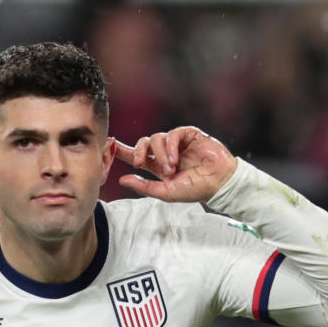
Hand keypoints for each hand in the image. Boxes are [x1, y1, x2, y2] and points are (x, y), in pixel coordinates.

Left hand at [114, 127, 237, 202]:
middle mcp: (166, 152)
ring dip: (160, 154)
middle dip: (138, 151)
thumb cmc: (195, 190)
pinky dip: (170, 146)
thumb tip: (121, 180)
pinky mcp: (188, 134)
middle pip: (143, 142)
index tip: (109, 145)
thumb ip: (144, 186)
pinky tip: (175, 160)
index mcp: (158, 166)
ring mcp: (177, 142)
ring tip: (170, 169)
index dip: (122, 150)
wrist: (218, 182)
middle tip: (139, 163)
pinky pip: (172, 134)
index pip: (136, 155)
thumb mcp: (165, 192)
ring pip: (156, 138)